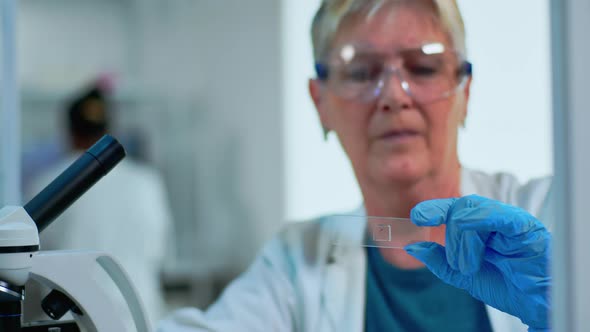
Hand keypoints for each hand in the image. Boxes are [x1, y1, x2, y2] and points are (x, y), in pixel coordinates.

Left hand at [404, 195, 550, 330]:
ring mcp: (509, 220)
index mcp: (479, 227)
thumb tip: (413, 247)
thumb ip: (439, 261)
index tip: (416, 216)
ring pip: (474, 210)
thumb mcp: (464, 275)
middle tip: (457, 263)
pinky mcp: (526, 227)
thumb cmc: (507, 286)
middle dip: (449, 232)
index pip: (453, 209)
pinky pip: (500, 215)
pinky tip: (469, 234)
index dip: (434, 209)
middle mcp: (493, 219)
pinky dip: (480, 221)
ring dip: (463, 240)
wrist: (536, 304)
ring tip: (469, 266)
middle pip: (461, 207)